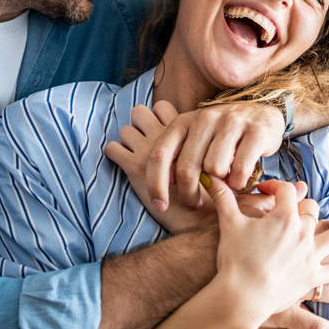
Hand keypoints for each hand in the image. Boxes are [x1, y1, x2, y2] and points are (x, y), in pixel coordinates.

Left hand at [107, 102, 214, 232]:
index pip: (161, 107)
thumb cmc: (216, 192)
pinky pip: (113, 149)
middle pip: (139, 112)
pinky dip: (115, 155)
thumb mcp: (213, 160)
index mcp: (187, 127)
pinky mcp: (136, 167)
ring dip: (128, 142)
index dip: (158, 118)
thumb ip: (202, 145)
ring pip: (124, 130)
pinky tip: (127, 166)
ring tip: (138, 158)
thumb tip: (189, 138)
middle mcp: (166, 134)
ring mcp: (149, 149)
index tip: (164, 137)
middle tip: (148, 144)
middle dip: (140, 126)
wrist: (206, 220)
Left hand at [113, 102, 284, 211]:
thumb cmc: (222, 136)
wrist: (263, 115)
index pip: (159, 154)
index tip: (160, 206)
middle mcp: (204, 118)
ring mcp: (231, 122)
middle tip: (195, 203)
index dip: (155, 184)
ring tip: (223, 182)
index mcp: (183, 121)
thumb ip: (176, 157)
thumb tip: (163, 183)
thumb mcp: (194, 140)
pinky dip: (238, 182)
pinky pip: (239, 169)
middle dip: (188, 194)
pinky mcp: (256, 132)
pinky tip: (239, 181)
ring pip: (214, 169)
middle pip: (186, 168)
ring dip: (219, 185)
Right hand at [204, 176, 328, 328]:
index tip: (266, 189)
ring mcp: (311, 256)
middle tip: (307, 207)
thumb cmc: (234, 258)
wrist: (241, 293)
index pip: (287, 191)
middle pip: (313, 212)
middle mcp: (303, 233)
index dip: (277, 186)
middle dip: (311, 208)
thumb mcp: (228, 223)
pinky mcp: (312, 278)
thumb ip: (223, 198)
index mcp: (284, 216)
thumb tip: (213, 178)